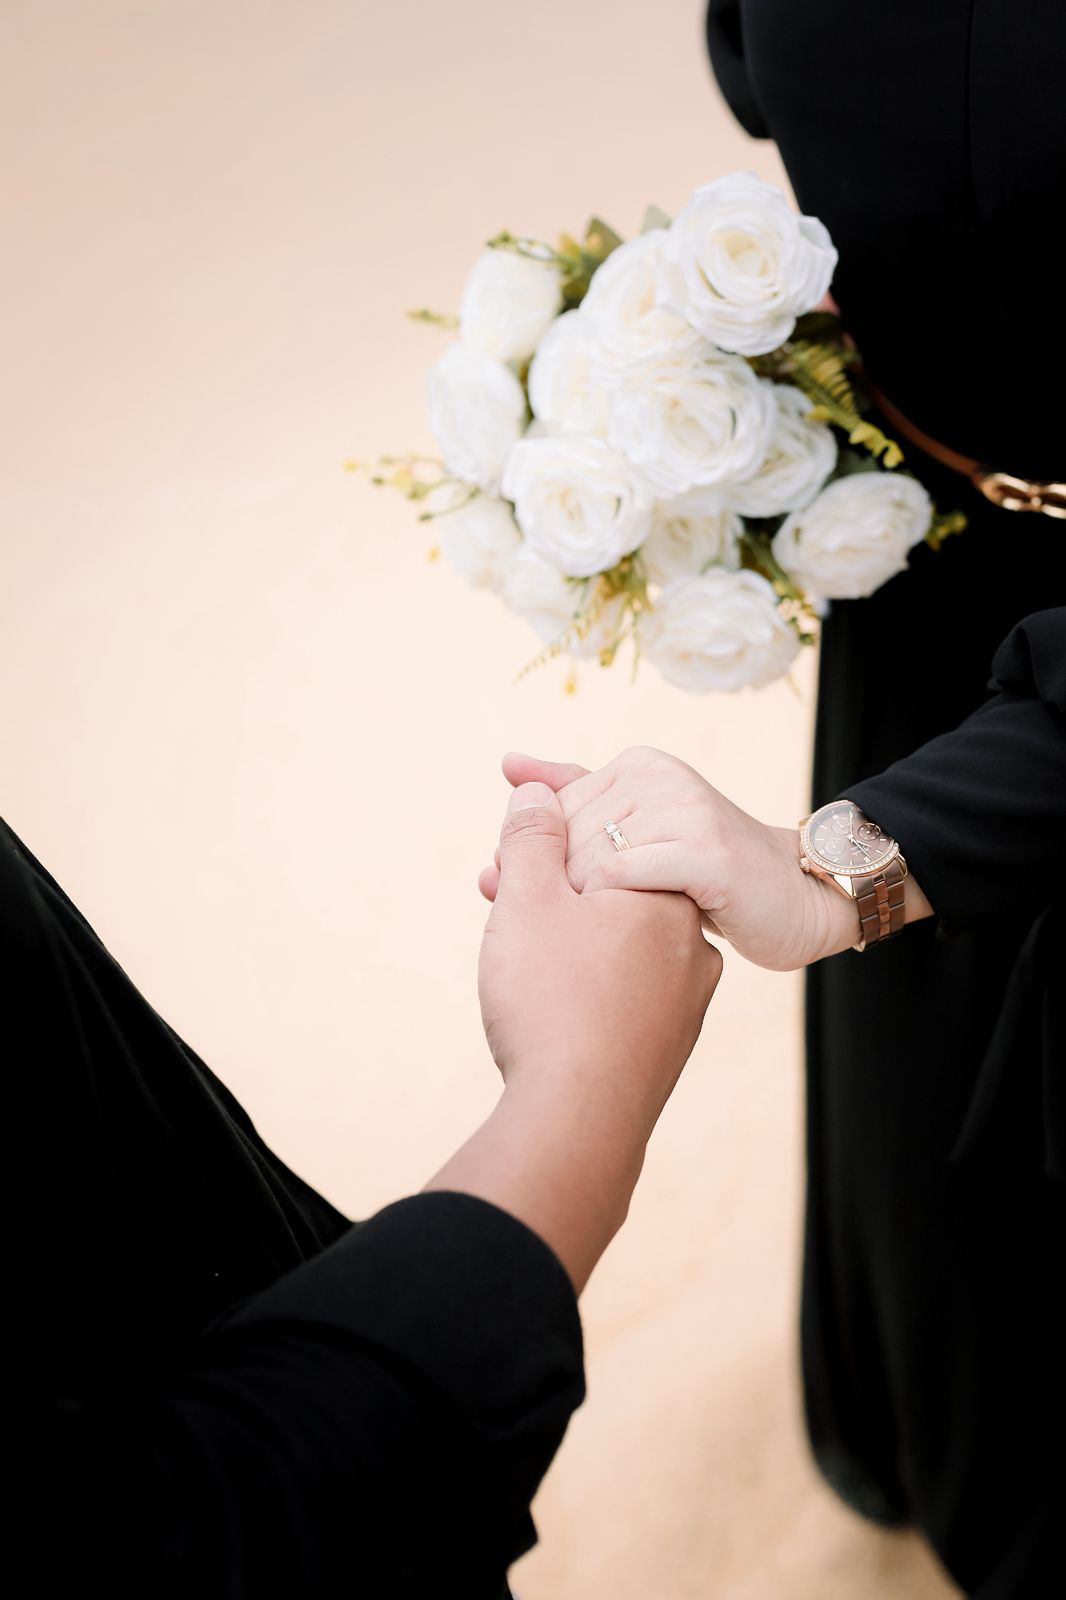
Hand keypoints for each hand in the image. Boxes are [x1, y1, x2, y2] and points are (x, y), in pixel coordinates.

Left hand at [479, 749, 861, 971]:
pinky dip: (609, 913)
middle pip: (563, 836)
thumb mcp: (640, 829)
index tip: (521, 903)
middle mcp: (659, 776)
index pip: (551, 810)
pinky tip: (619, 940)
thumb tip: (508, 764)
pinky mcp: (704, 854)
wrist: (799, 901)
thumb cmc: (710, 875)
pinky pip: (622, 880)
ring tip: (589, 941)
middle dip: (544, 888)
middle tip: (551, 932)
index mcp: (639, 765)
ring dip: (577, 908)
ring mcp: (684, 811)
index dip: (530, 862)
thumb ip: (575, 794)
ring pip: (586, 860)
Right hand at [479, 781, 721, 1123]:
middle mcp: (690, 946)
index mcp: (667, 897)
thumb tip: (537, 790)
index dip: (548, 847)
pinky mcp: (664, 1047)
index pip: (608, 844)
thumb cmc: (552, 1005)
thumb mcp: (529, 901)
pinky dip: (580, 991)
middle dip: (550, 895)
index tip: (505, 865)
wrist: (576, 1125)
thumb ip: (533, 837)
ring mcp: (684, 1003)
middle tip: (495, 904)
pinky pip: (620, 997)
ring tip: (511, 964)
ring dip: (561, 944)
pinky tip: (543, 1010)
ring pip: (613, 950)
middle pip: (609, 897)